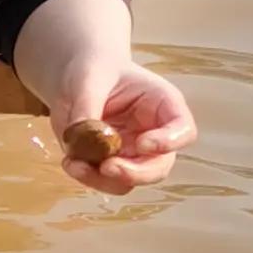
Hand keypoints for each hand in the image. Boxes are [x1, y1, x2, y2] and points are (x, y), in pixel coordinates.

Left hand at [44, 60, 197, 194]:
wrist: (79, 79)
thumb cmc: (95, 70)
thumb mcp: (89, 79)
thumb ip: (88, 105)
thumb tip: (80, 135)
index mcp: (163, 105)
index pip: (182, 130)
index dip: (168, 142)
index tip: (142, 143)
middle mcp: (155, 135)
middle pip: (160, 166)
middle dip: (134, 173)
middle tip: (107, 167)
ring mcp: (134, 154)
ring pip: (131, 181)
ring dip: (104, 180)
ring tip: (74, 163)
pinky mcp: (112, 164)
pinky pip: (106, 182)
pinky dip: (88, 178)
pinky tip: (70, 162)